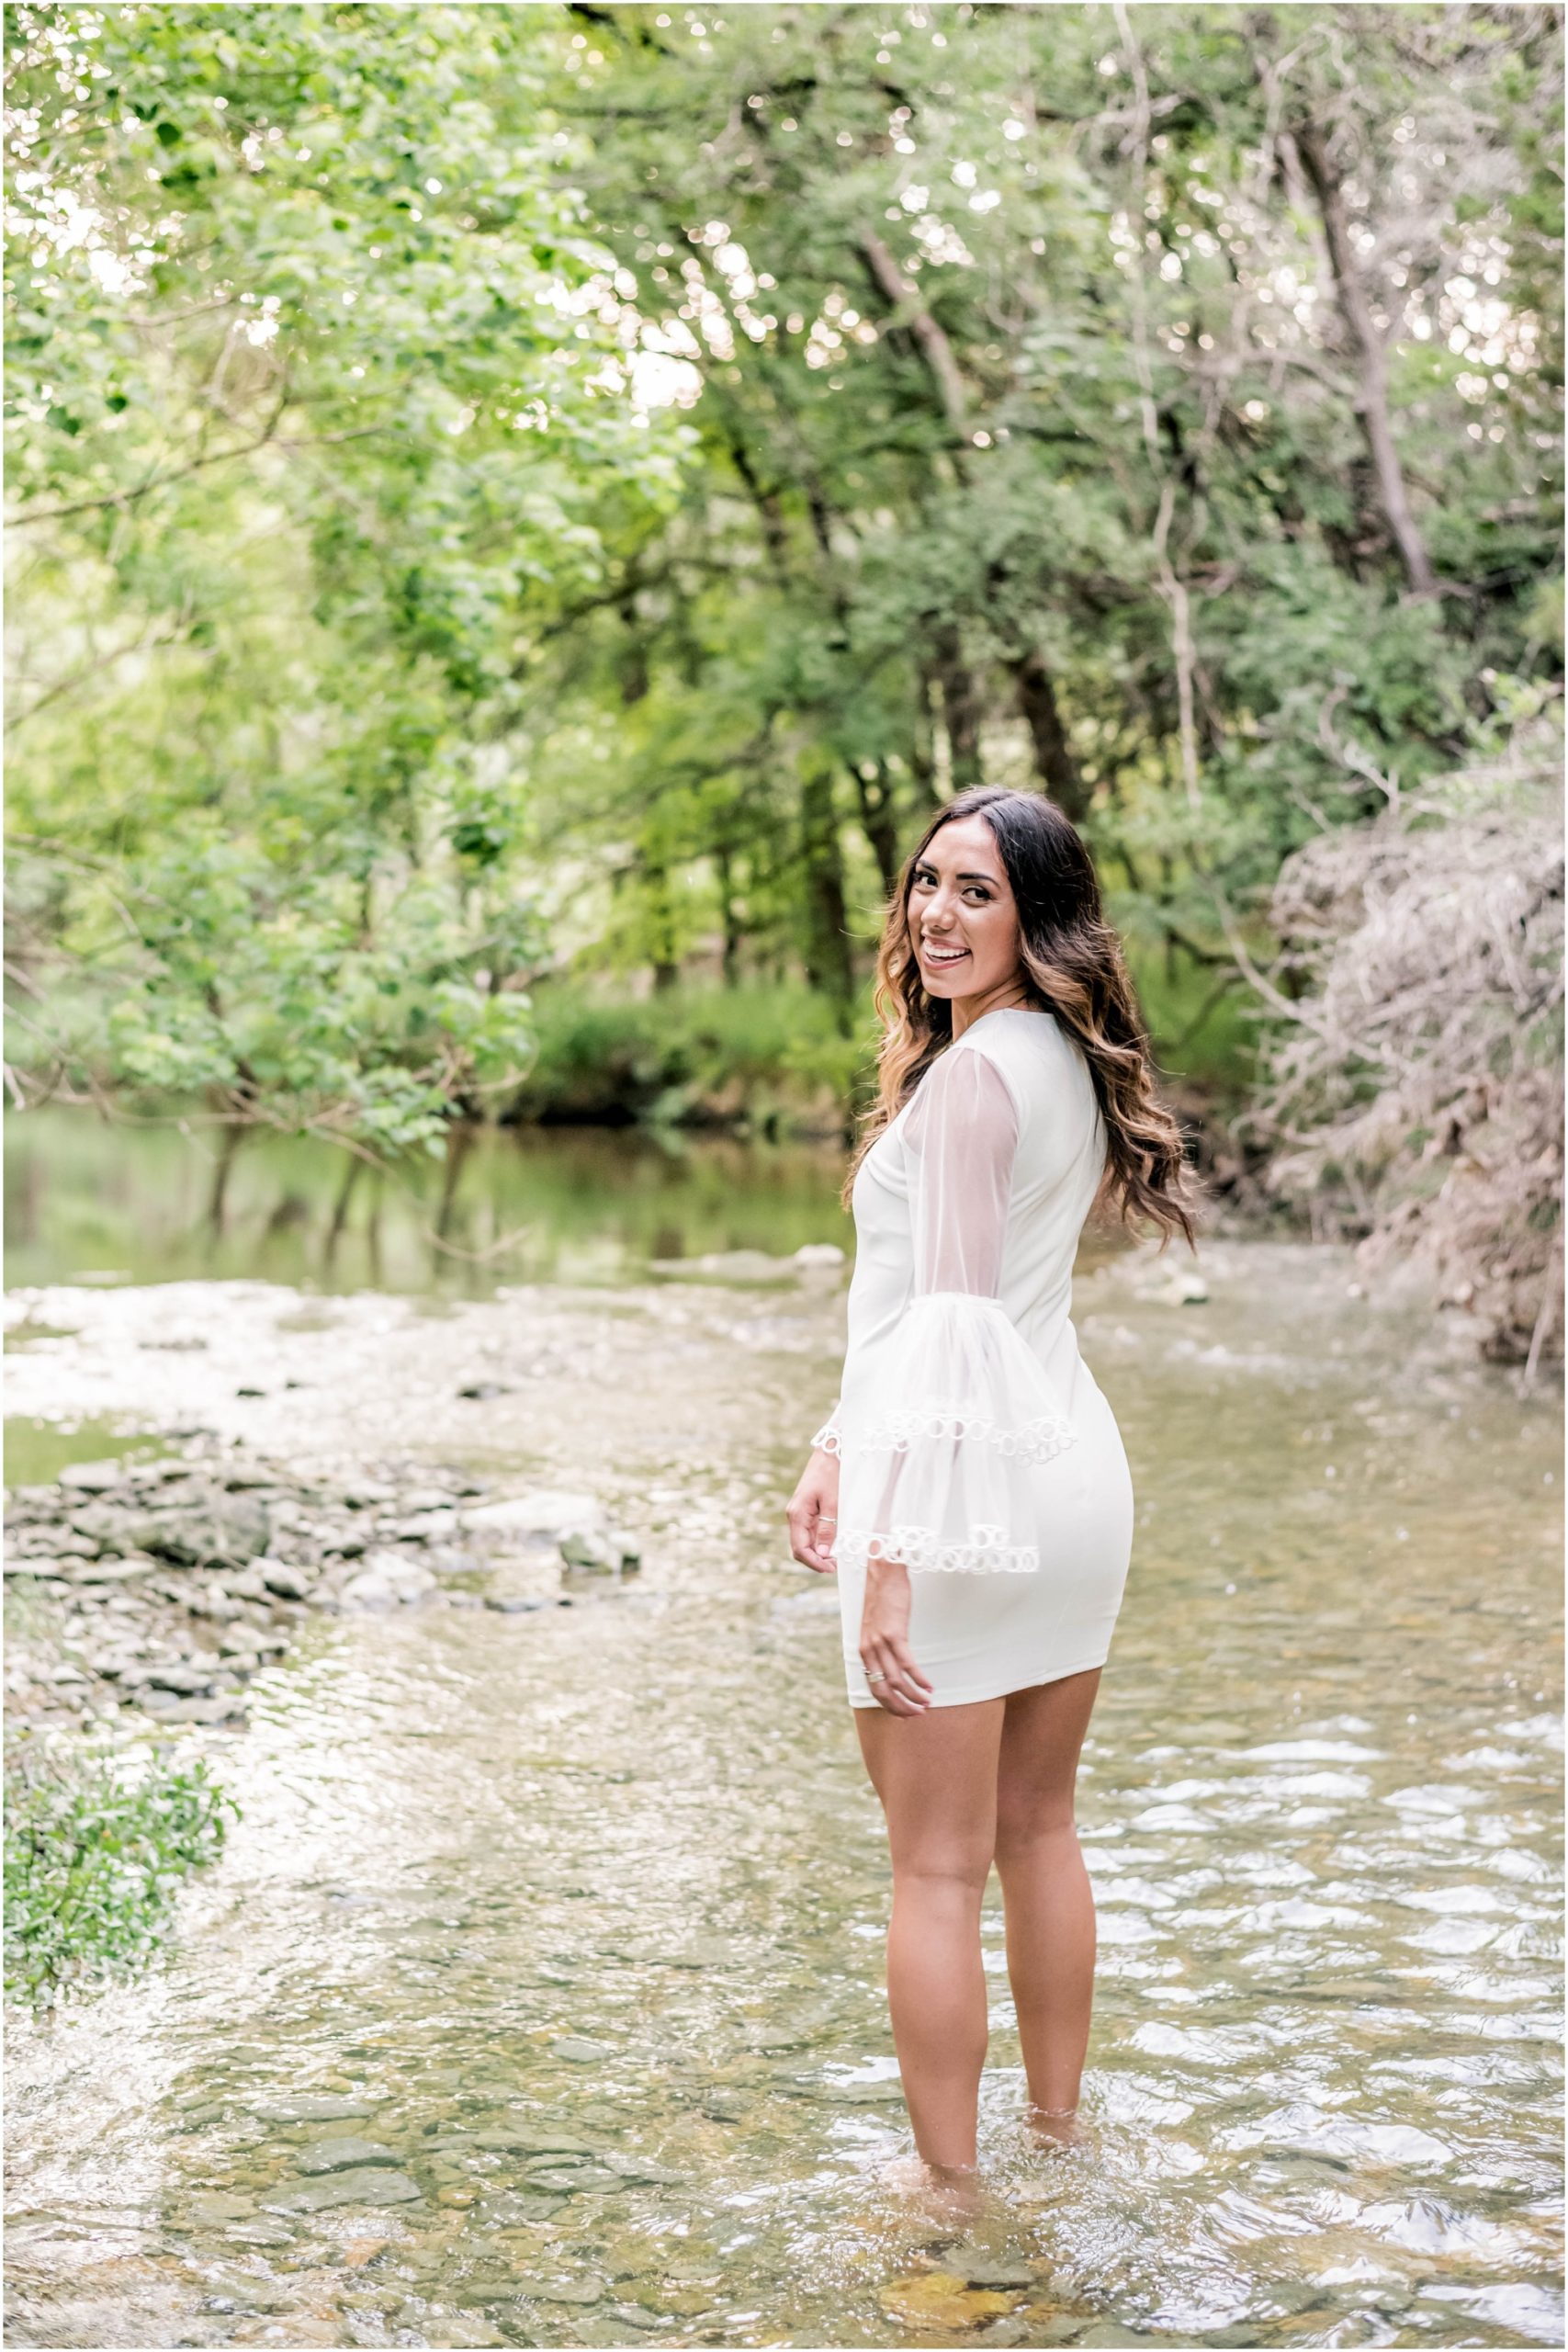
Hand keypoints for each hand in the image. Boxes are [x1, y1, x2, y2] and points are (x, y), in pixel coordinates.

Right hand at [786, 1448, 839, 1574]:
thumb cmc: (832, 1475)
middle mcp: (794, 1516)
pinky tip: (833, 1545)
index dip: (814, 1562)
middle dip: (815, 1560)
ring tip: (836, 1558)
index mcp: (797, 1514)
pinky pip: (810, 1532)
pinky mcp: (807, 1510)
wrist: (830, 1453)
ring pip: (805, 1541)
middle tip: (835, 1566)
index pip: (800, 1548)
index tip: (830, 1569)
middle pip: (800, 1547)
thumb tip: (822, 1554)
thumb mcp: (833, 1503)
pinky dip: (819, 1542)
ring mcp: (800, 1513)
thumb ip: (827, 1529)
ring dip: (818, 1553)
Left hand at [859, 1558, 932, 1714]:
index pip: (873, 1687)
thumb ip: (880, 1647)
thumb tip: (893, 1665)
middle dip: (900, 1707)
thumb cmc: (883, 1599)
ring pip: (896, 1681)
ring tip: (927, 1703)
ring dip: (913, 1696)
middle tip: (917, 1715)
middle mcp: (868, 1649)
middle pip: (882, 1690)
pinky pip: (907, 1664)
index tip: (903, 1714)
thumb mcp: (876, 1627)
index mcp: (863, 1650)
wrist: (883, 1572)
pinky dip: (919, 1679)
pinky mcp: (893, 1633)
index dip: (888, 1705)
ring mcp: (880, 1642)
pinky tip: (929, 1687)